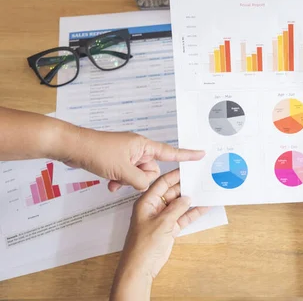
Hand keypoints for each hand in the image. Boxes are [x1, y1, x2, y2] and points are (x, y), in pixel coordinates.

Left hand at [60, 128, 204, 191]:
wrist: (72, 146)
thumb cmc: (97, 151)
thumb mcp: (122, 170)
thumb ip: (140, 180)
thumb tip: (146, 185)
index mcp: (144, 146)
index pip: (171, 152)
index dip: (187, 155)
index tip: (202, 154)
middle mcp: (138, 149)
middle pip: (152, 170)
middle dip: (140, 178)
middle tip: (124, 178)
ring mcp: (128, 155)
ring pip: (138, 175)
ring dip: (127, 181)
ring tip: (113, 181)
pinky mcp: (118, 160)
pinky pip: (127, 175)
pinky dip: (120, 181)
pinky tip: (109, 184)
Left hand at [111, 169, 207, 299]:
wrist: (140, 268)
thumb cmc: (143, 245)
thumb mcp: (162, 223)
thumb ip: (176, 208)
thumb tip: (187, 197)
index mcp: (146, 202)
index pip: (162, 182)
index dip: (176, 174)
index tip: (189, 168)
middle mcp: (154, 207)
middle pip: (172, 192)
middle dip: (186, 186)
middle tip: (201, 179)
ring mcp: (162, 218)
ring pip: (179, 204)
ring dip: (191, 199)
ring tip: (205, 191)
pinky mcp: (169, 228)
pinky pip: (183, 217)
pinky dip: (193, 213)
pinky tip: (204, 207)